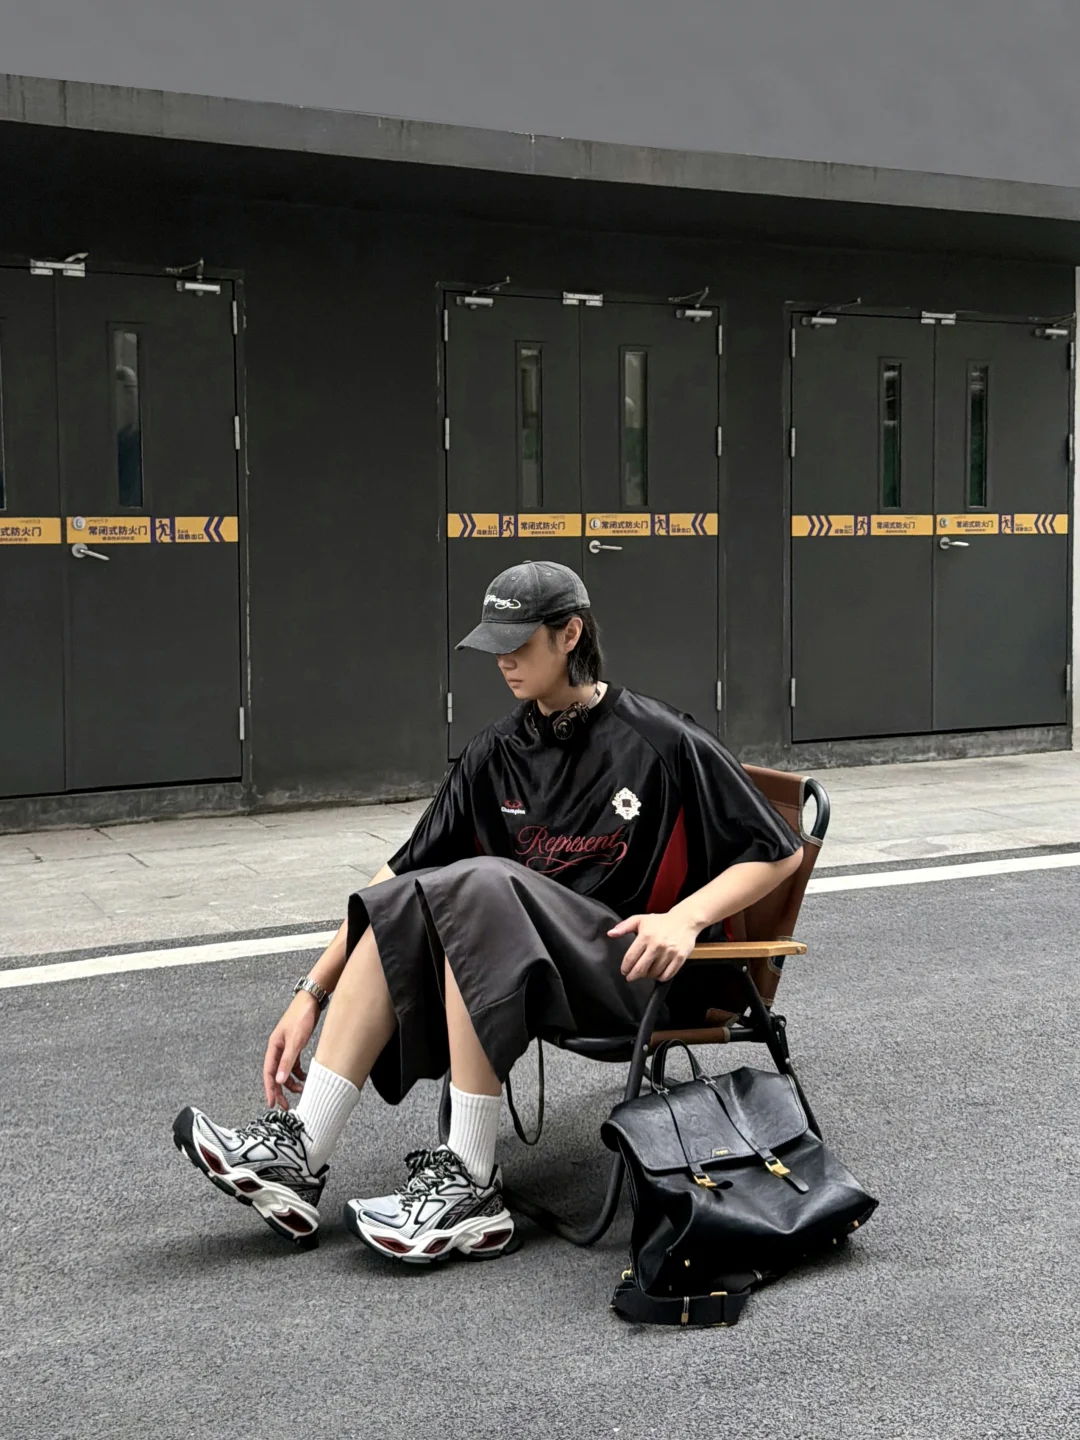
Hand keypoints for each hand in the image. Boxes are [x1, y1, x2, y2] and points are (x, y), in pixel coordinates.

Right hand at [262, 994, 319, 1108]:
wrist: (311, 1000)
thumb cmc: (301, 1017)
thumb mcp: (295, 1041)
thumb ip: (288, 1061)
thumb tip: (280, 1081)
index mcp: (273, 1047)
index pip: (269, 1073)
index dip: (270, 1089)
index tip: (272, 1104)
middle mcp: (278, 1048)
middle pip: (276, 1074)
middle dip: (280, 1090)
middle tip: (285, 1106)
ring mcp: (286, 1047)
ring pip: (285, 1070)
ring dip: (291, 1082)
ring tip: (301, 1090)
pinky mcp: (295, 1045)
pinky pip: (293, 1064)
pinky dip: (298, 1072)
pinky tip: (305, 1078)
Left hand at [608, 911, 700, 983]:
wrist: (685, 921)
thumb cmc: (661, 921)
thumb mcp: (640, 920)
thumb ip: (624, 927)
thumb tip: (610, 934)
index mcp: (645, 936)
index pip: (631, 958)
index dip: (625, 967)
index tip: (624, 971)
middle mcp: (657, 945)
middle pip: (641, 969)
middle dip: (633, 976)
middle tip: (630, 977)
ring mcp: (669, 953)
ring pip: (654, 973)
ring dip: (647, 976)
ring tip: (645, 972)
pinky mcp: (679, 958)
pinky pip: (667, 975)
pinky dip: (660, 977)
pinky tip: (657, 973)